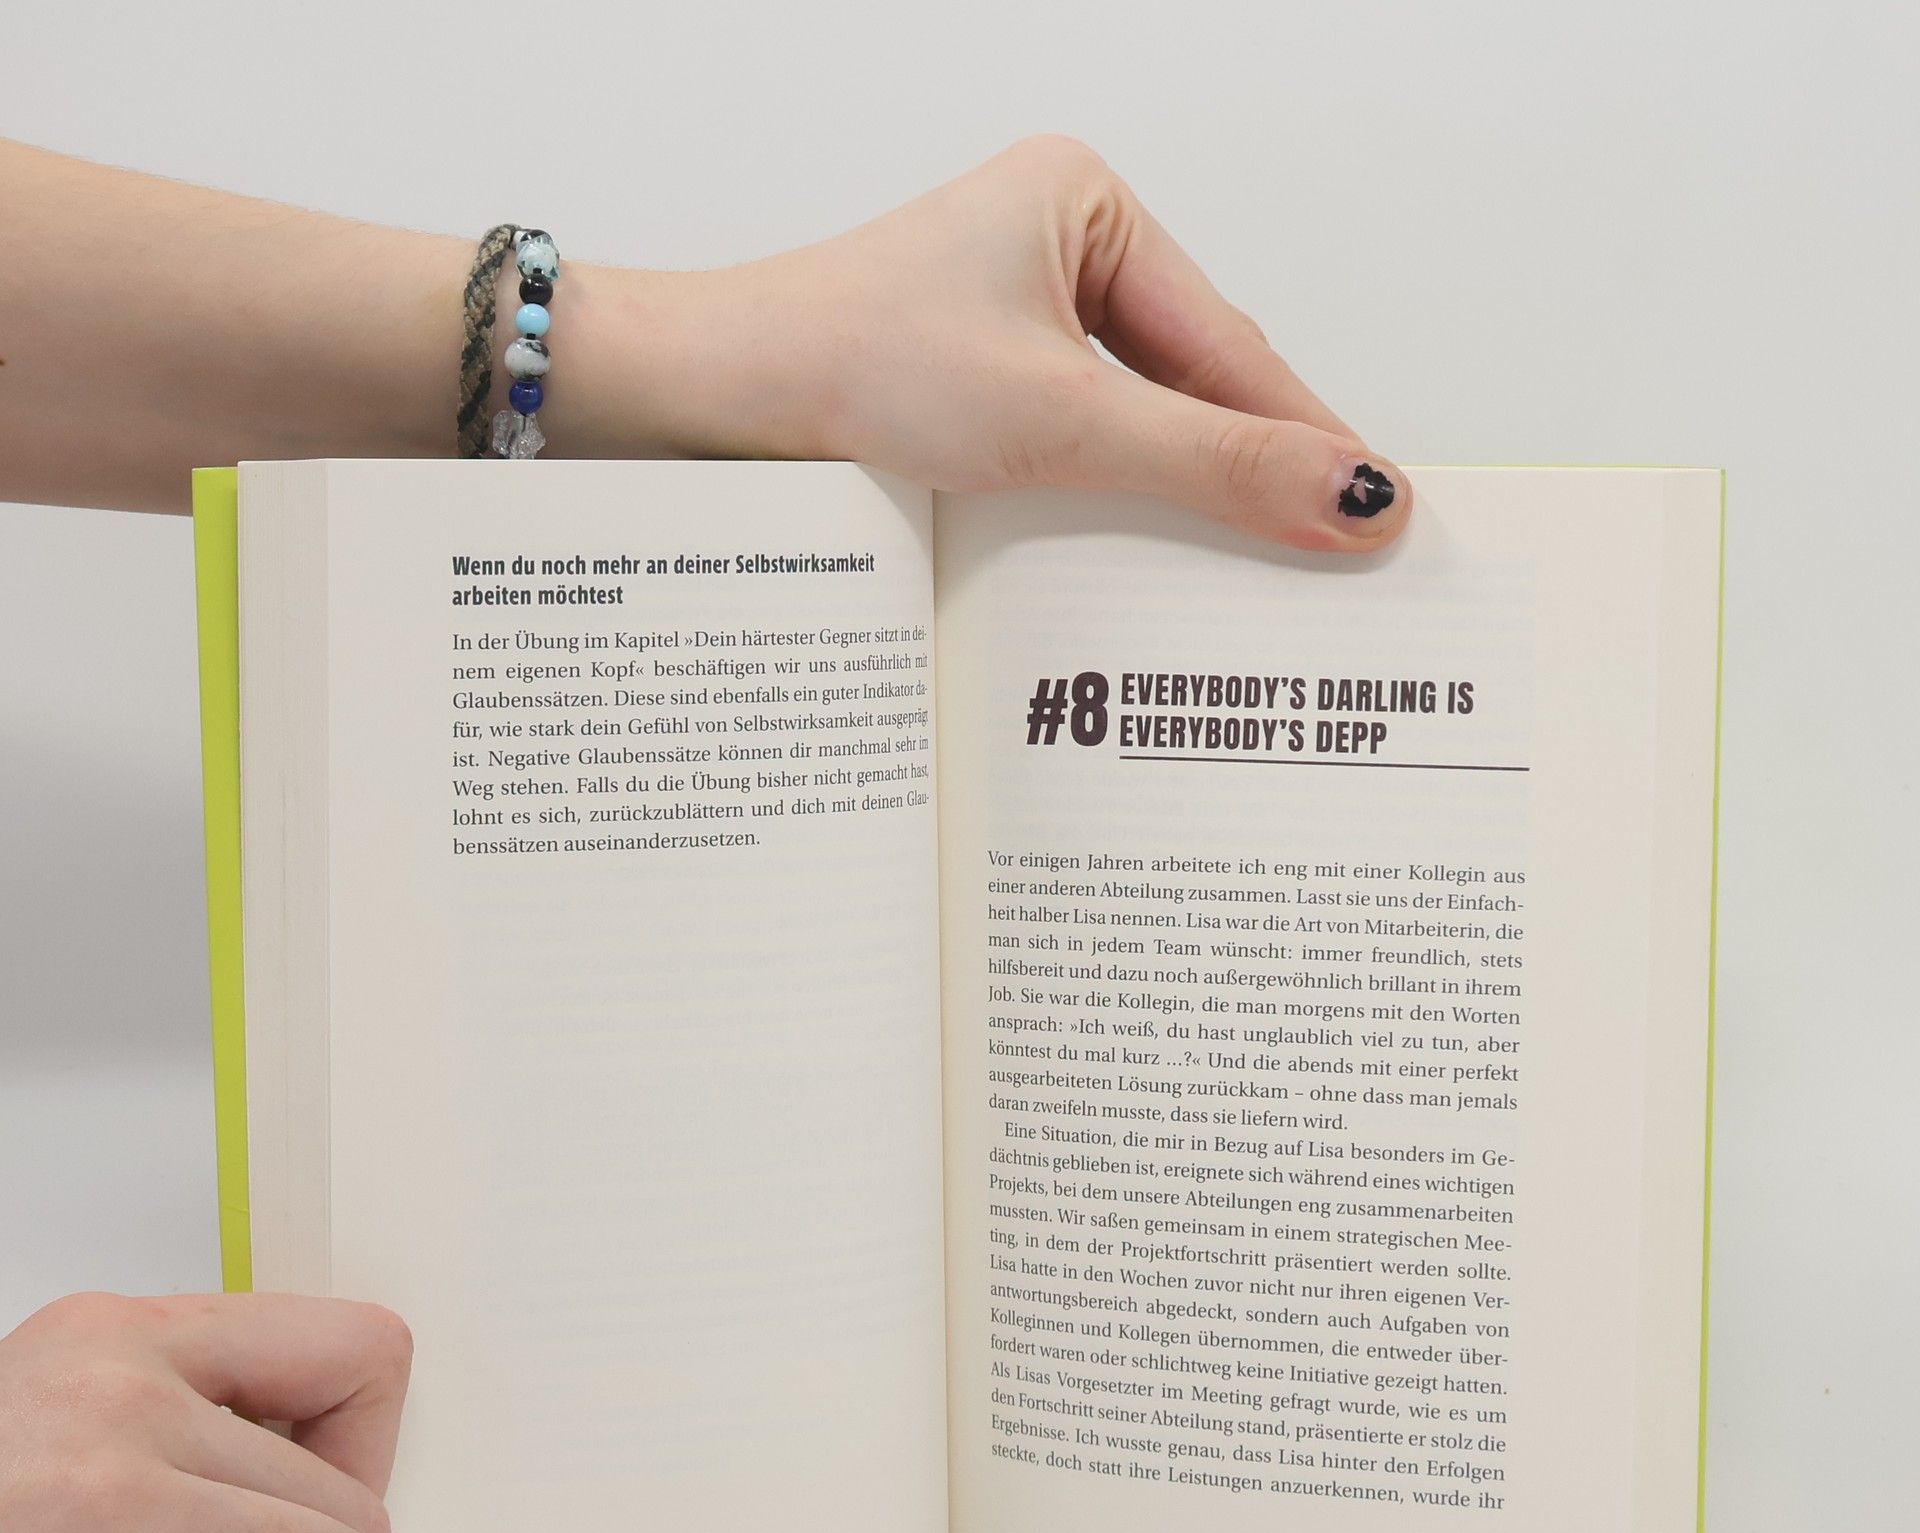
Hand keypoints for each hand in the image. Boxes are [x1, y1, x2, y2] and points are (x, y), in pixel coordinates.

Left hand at [580, 136, 1409, 550]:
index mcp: (1087, 205)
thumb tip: (1356, 494)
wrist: (703, 403)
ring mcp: (1009, 314)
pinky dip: (1111, 497)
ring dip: (1177, 492)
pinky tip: (1139, 554)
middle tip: (1329, 555)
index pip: (1229, 342)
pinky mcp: (970, 378)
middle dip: (1245, 467)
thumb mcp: (1060, 421)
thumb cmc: (849, 368)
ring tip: (1249, 571)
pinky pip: (1075, 442)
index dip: (1305, 434)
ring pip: (1133, 419)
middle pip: (1188, 378)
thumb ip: (1214, 461)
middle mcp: (1052, 247)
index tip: (1379, 507)